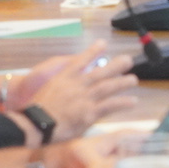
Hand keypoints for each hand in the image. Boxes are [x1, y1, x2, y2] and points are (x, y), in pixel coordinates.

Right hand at [10, 43, 139, 140]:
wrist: (35, 123)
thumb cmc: (39, 109)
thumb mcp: (49, 88)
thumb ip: (63, 82)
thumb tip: (74, 78)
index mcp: (65, 77)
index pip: (81, 60)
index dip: (93, 51)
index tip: (103, 43)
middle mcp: (77, 85)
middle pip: (100, 72)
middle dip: (115, 65)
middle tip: (128, 60)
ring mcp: (84, 98)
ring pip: (107, 87)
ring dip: (122, 82)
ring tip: (133, 80)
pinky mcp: (89, 113)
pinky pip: (109, 106)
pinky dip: (122, 102)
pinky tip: (132, 101)